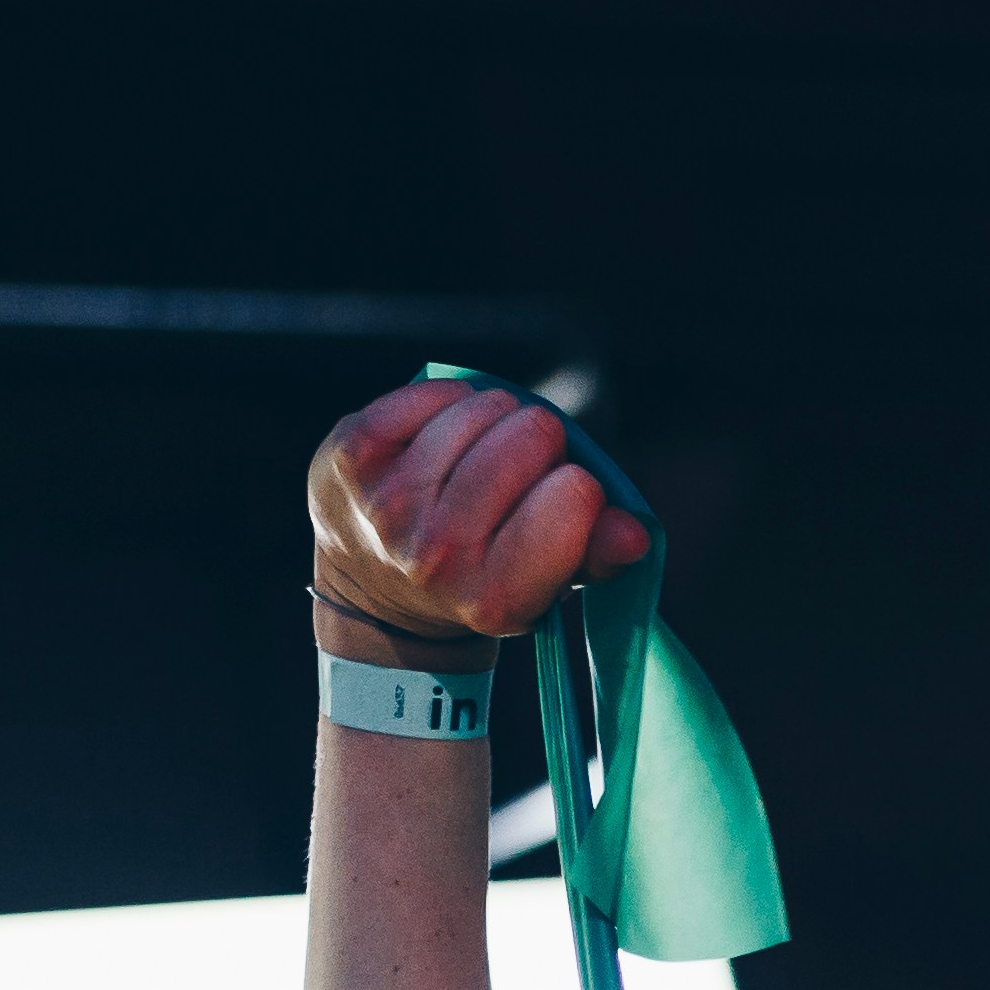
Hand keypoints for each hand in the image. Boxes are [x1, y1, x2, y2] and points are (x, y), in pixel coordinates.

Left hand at [305, 381, 650, 642]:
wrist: (375, 592)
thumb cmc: (482, 575)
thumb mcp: (548, 583)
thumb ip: (599, 555)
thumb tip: (636, 530)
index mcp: (496, 598)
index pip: (575, 497)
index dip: (577, 488)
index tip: (558, 503)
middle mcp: (437, 556)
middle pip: (532, 436)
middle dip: (538, 445)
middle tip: (514, 477)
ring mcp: (390, 503)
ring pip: (485, 407)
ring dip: (494, 420)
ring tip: (478, 457)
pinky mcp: (353, 454)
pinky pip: (434, 392)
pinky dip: (447, 402)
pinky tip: (439, 437)